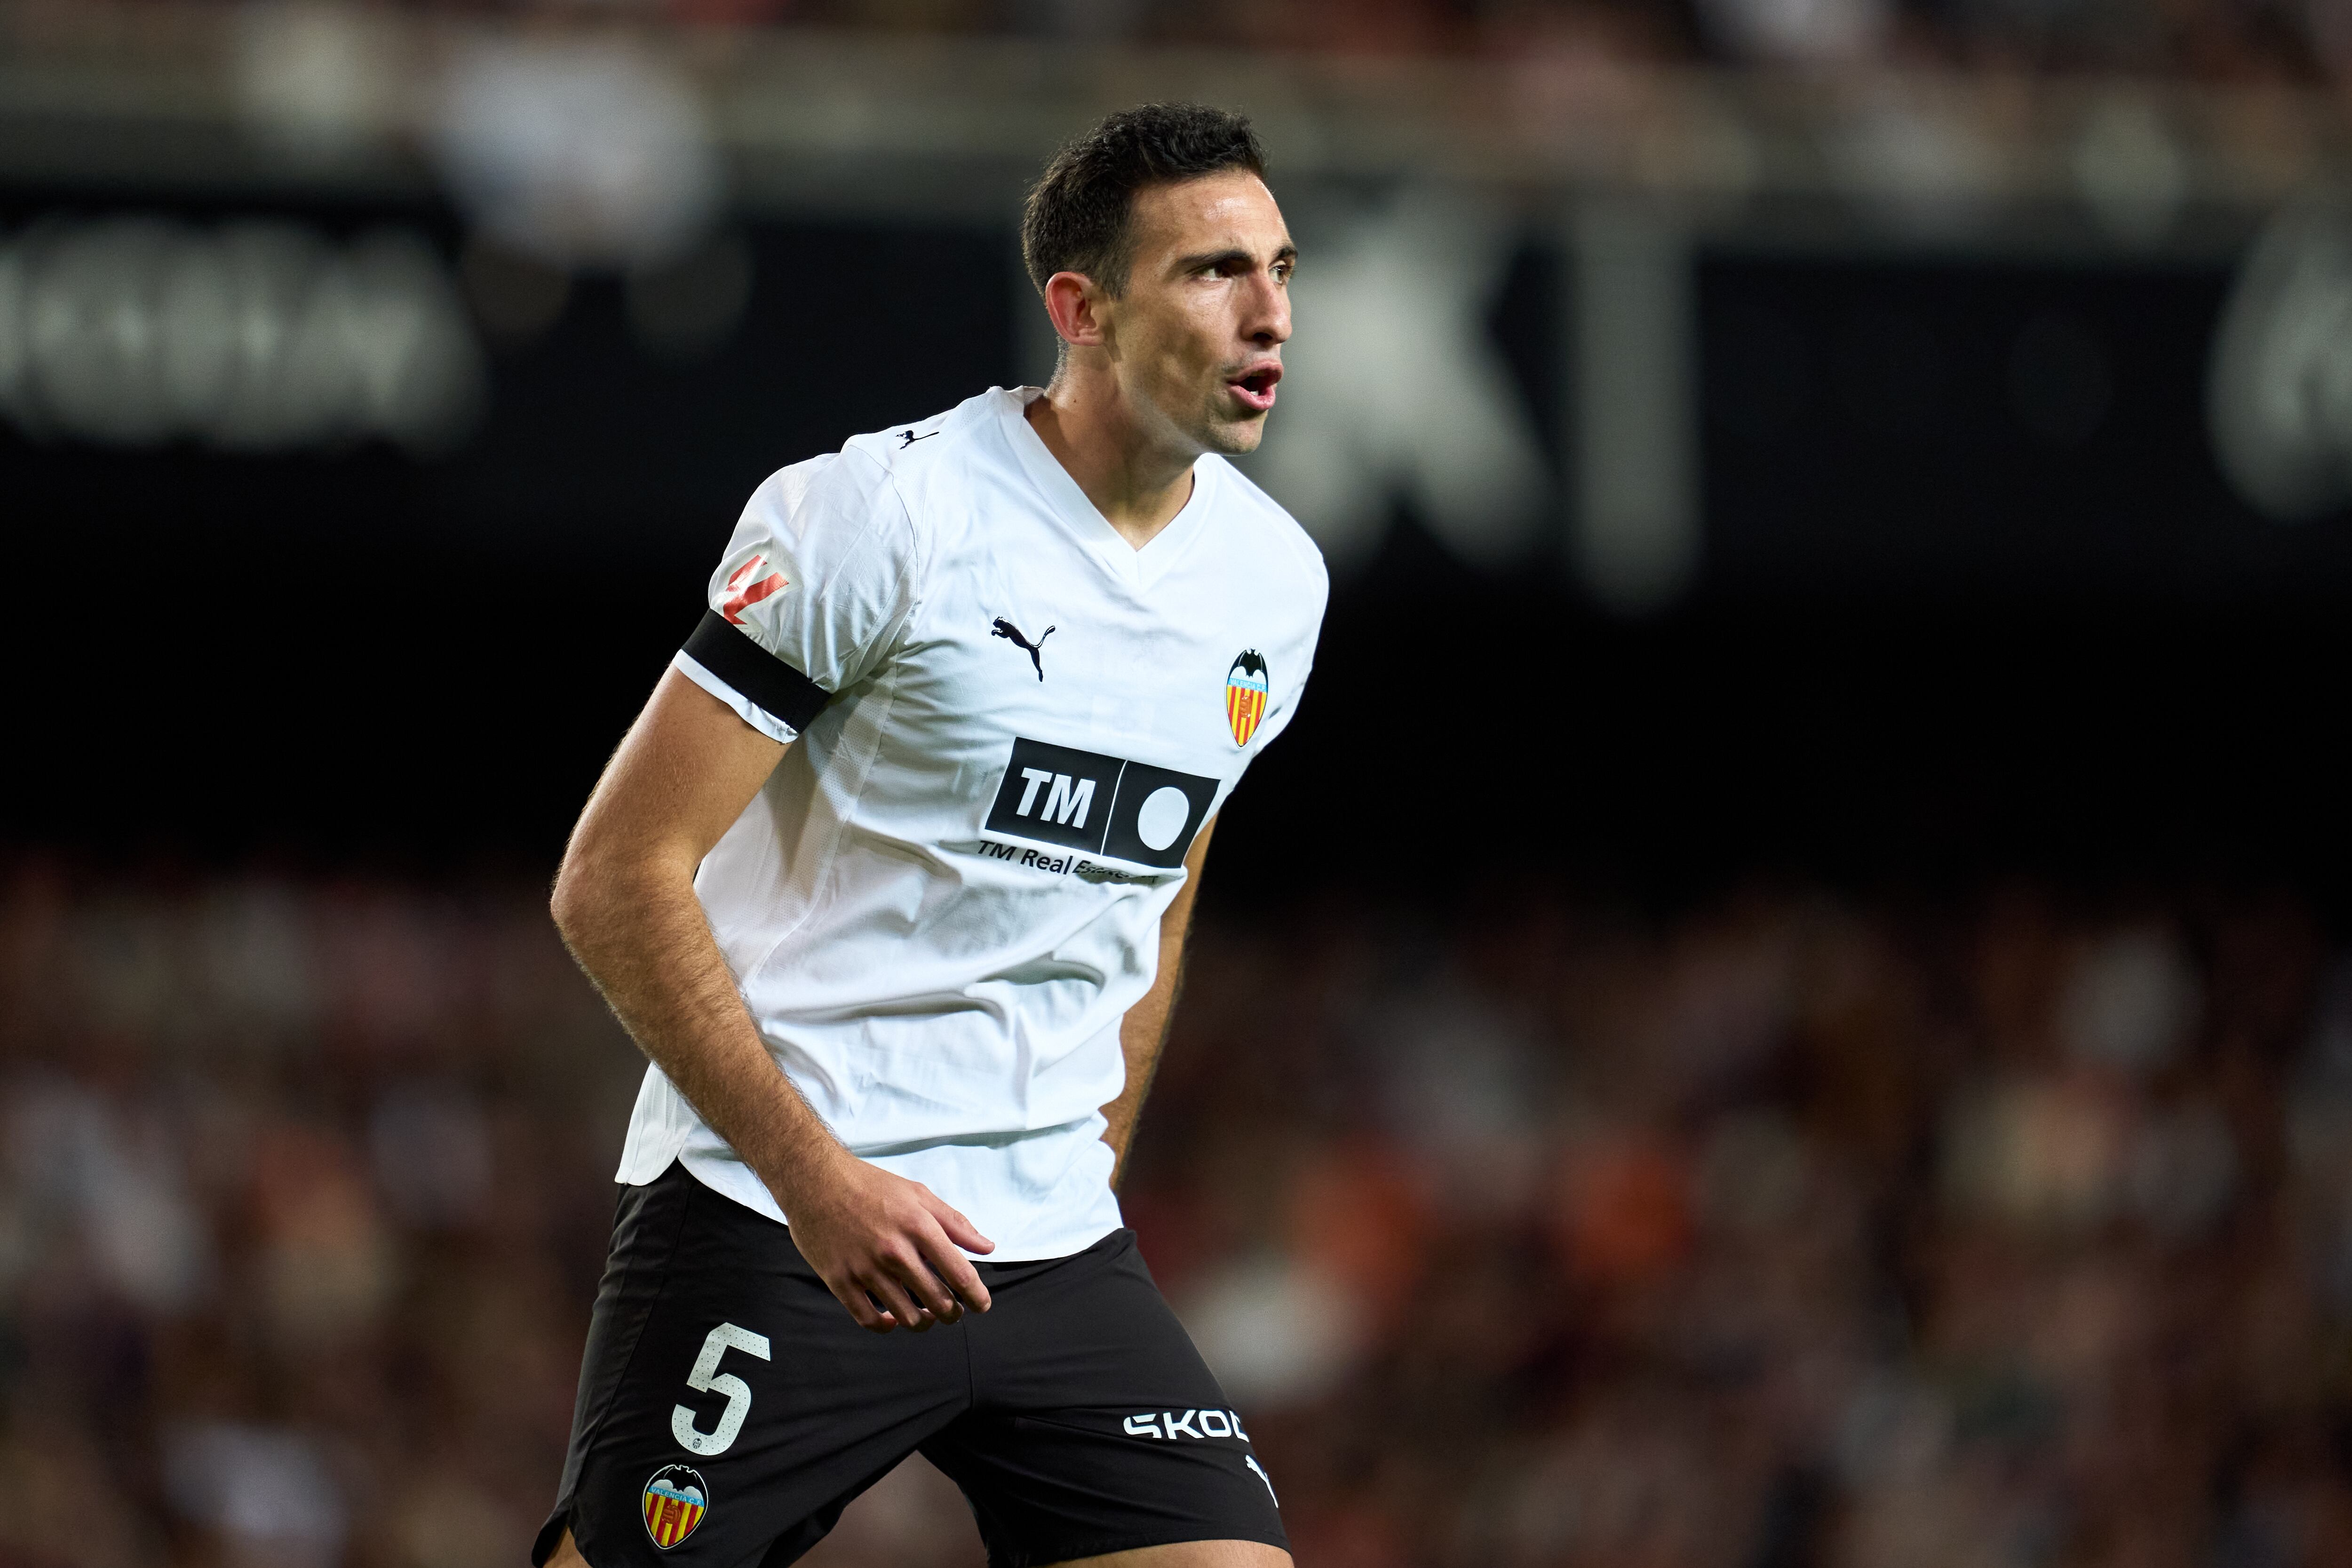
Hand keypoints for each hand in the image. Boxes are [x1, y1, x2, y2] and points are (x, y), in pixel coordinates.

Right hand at [774, 1150, 995, 1332]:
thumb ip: (955, 1222)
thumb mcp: (918, 1194)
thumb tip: (987, 1247)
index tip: (981, 1305)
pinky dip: (887, 1326)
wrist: (815, 1181)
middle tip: (953, 1311)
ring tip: (926, 1314)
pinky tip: (893, 1318)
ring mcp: (865, 1269)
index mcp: (918, 1226)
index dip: (977, 1297)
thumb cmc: (870, 1186)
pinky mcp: (840, 1281)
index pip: (960, 1275)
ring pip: (907, 1317)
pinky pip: (869, 1320)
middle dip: (953, 1313)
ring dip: (923, 1321)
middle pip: (938, 1302)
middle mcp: (894, 1251)